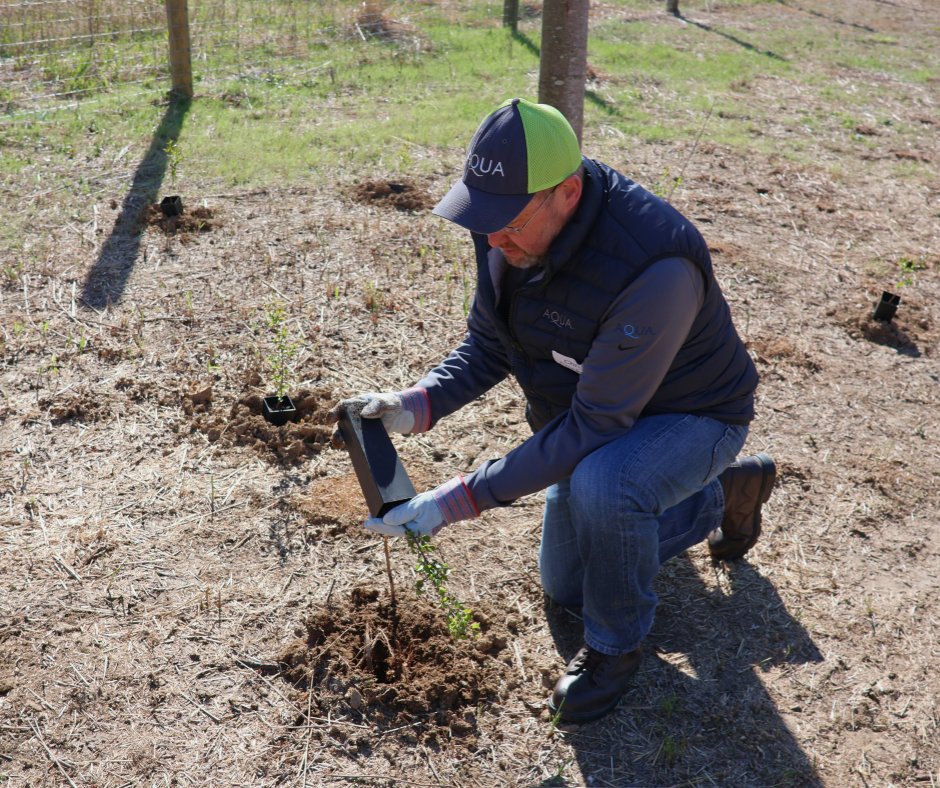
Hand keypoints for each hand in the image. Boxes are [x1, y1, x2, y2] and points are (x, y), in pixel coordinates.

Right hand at [329, 392, 414, 448]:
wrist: (399, 414)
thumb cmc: (391, 404)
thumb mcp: (387, 403)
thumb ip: (377, 406)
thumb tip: (364, 414)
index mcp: (356, 404)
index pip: (342, 407)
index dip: (334, 413)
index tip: (330, 420)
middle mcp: (353, 415)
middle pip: (340, 424)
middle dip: (337, 432)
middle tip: (336, 440)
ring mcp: (357, 426)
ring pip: (345, 434)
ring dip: (341, 441)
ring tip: (340, 447)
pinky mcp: (362, 436)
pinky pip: (355, 441)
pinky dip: (352, 447)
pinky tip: (353, 452)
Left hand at [364, 477, 478, 537]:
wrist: (449, 503)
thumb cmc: (434, 503)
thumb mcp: (417, 506)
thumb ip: (402, 513)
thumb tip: (387, 520)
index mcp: (415, 532)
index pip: (393, 530)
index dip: (379, 526)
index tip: (368, 522)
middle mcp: (415, 534)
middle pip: (394, 532)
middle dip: (380, 527)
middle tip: (367, 522)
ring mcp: (418, 531)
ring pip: (398, 530)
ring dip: (386, 526)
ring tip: (373, 521)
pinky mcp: (419, 526)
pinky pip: (403, 526)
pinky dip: (394, 523)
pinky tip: (387, 520)